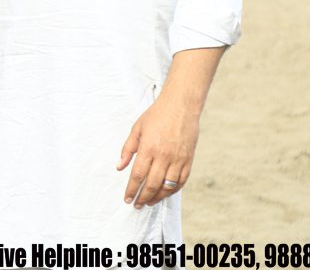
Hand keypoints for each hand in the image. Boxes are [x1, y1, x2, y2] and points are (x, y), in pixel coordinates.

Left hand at [117, 93, 199, 208]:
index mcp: (148, 148)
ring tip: (150, 202)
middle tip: (137, 204)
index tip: (127, 198)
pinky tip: (165, 193)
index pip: (138, 175)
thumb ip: (128, 149)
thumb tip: (120, 167)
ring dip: (158, 197)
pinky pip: (181, 180)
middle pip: (152, 184)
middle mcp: (164, 156)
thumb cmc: (157, 115)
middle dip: (143, 197)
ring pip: (168, 186)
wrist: (181, 105)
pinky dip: (173, 190)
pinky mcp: (189, 160)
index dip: (131, 189)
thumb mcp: (137, 128)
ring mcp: (178, 159)